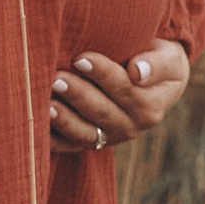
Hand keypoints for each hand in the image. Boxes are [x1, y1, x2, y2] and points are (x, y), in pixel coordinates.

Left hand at [50, 40, 192, 154]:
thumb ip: (157, 64)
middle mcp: (130, 127)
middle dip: (77, 94)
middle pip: (102, 112)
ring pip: (84, 133)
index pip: (125, 90)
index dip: (103, 74)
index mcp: (151, 107)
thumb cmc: (156, 60)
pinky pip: (69, 145)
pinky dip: (52, 139)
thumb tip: (138, 72)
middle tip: (55, 77)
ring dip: (64, 119)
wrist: (151, 79)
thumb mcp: (168, 58)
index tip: (80, 58)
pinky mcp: (89, 142)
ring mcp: (108, 137)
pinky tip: (36, 126)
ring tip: (46, 103)